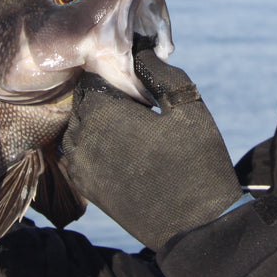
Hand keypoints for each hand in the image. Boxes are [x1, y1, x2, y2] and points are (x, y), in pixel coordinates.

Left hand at [60, 44, 243, 251]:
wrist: (195, 226)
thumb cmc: (196, 162)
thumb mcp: (187, 105)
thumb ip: (158, 72)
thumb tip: (138, 50)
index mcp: (102, 113)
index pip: (93, 77)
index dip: (115, 75)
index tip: (139, 84)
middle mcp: (82, 137)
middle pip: (84, 102)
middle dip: (107, 99)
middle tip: (140, 106)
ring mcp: (81, 166)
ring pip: (80, 128)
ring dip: (100, 123)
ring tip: (135, 129)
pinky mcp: (87, 187)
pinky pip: (80, 154)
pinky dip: (96, 146)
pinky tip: (126, 150)